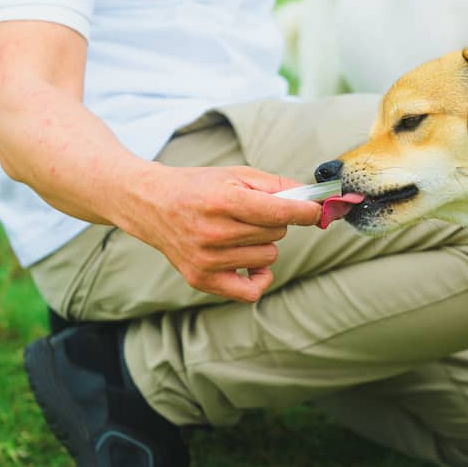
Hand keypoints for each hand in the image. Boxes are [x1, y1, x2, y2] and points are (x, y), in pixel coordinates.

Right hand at [117, 164, 320, 302]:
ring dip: (262, 244)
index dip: (306, 212)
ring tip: (238, 232)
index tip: (315, 210)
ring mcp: (207, 260)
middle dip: (273, 221)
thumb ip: (276, 186)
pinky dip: (258, 277)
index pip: (280, 212)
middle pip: (277, 233)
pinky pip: (251, 291)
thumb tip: (312, 199)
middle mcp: (214, 233)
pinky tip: (249, 263)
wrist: (152, 204)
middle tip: (250, 213)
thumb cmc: (198, 187)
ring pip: (268, 257)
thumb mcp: (235, 175)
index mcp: (223, 201)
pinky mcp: (202, 279)